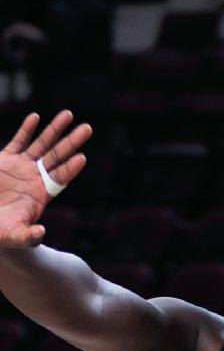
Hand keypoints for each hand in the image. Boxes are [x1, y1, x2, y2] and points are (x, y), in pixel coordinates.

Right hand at [0, 111, 91, 246]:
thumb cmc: (0, 231)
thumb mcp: (14, 235)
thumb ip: (28, 236)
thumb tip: (41, 233)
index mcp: (42, 193)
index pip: (60, 177)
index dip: (70, 168)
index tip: (82, 157)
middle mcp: (35, 177)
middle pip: (57, 156)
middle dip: (71, 141)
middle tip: (88, 128)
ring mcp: (21, 166)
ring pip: (41, 144)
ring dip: (54, 129)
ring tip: (68, 114)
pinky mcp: (4, 160)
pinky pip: (18, 142)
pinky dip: (26, 130)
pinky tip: (35, 117)